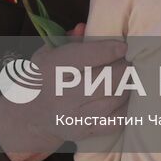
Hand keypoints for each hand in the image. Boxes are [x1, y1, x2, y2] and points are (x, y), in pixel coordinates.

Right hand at [0, 25, 127, 160]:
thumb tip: (85, 28)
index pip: (86, 57)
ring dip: (128, 86)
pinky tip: (127, 97)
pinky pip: (116, 121)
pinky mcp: (84, 131)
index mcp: (51, 69)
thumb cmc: (43, 77)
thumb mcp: (47, 53)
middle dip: (123, 68)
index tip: (123, 46)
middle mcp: (62, 94)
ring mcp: (74, 116)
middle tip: (129, 61)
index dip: (109, 50)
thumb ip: (67, 39)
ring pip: (114, 100)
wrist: (30, 115)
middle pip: (105, 79)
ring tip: (131, 77)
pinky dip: (127, 108)